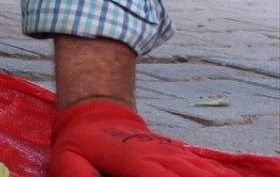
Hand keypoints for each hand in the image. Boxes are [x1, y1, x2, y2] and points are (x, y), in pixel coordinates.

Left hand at [50, 100, 237, 175]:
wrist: (95, 114)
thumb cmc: (80, 144)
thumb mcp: (66, 160)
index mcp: (133, 159)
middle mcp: (159, 156)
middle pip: (189, 176)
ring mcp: (172, 155)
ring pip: (202, 172)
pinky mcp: (179, 157)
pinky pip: (204, 168)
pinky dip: (218, 175)